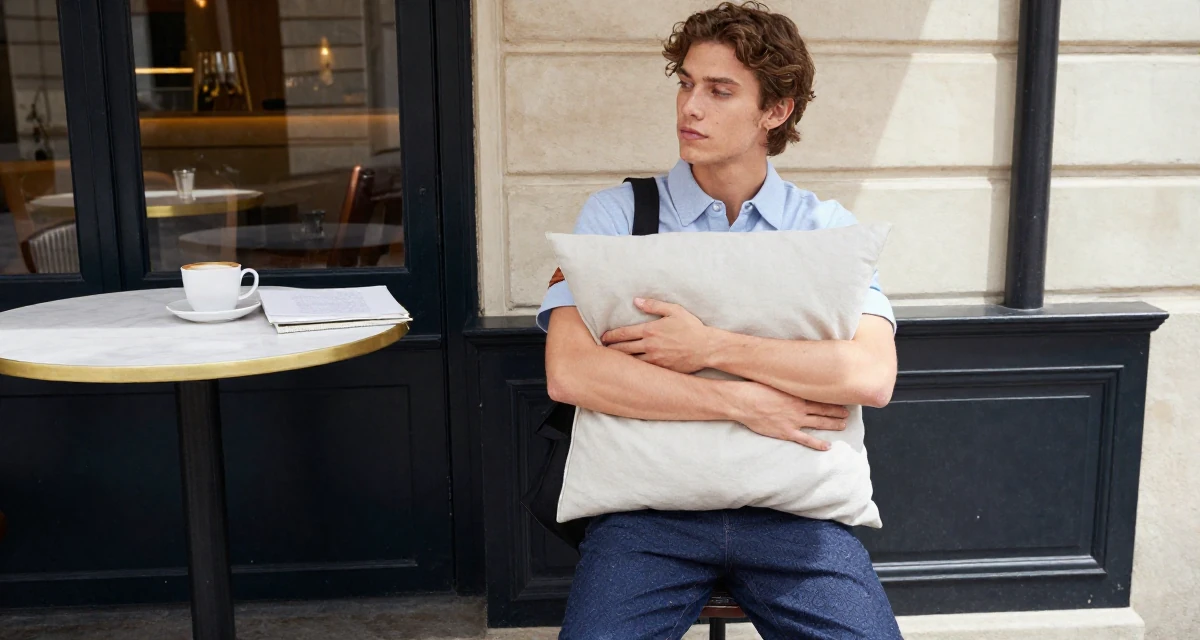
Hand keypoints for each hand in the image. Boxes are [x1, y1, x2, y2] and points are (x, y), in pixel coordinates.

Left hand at [601, 298, 713, 373]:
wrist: (706, 348)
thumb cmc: (691, 328)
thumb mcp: (674, 311)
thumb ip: (653, 305)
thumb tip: (636, 301)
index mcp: (650, 330)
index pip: (623, 333)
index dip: (610, 336)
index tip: (603, 337)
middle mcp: (649, 346)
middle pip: (622, 349)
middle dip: (610, 349)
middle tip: (602, 350)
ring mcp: (655, 360)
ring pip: (630, 362)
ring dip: (619, 361)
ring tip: (610, 361)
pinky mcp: (661, 370)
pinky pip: (642, 371)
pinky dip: (632, 370)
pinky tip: (627, 370)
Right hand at [725, 381, 848, 450]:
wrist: (744, 402)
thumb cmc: (755, 389)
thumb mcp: (773, 380)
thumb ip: (784, 380)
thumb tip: (790, 374)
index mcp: (796, 394)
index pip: (820, 396)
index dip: (832, 398)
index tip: (842, 398)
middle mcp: (799, 407)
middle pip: (823, 409)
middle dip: (836, 411)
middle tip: (847, 413)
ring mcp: (794, 421)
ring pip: (819, 423)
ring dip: (832, 424)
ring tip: (843, 425)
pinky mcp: (786, 432)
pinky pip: (806, 439)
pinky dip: (818, 444)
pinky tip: (828, 446)